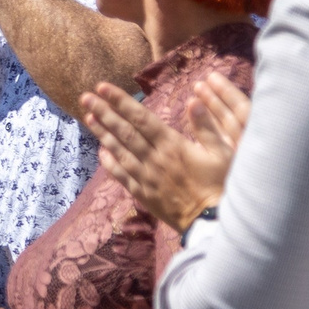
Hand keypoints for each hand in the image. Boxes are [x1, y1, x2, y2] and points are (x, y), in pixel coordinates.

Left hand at [78, 75, 246, 233]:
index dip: (121, 101)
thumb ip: (206, 125)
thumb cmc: (221, 184)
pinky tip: (101, 150)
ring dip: (102, 133)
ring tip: (88, 117)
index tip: (103, 87)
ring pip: (119, 151)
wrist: (212, 221)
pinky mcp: (143, 193)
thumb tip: (193, 100)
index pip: (141, 118)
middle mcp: (154, 159)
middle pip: (124, 132)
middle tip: (86, 97)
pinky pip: (121, 175)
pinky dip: (109, 162)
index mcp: (173, 145)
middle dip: (104, 112)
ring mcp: (146, 177)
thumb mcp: (223, 152)